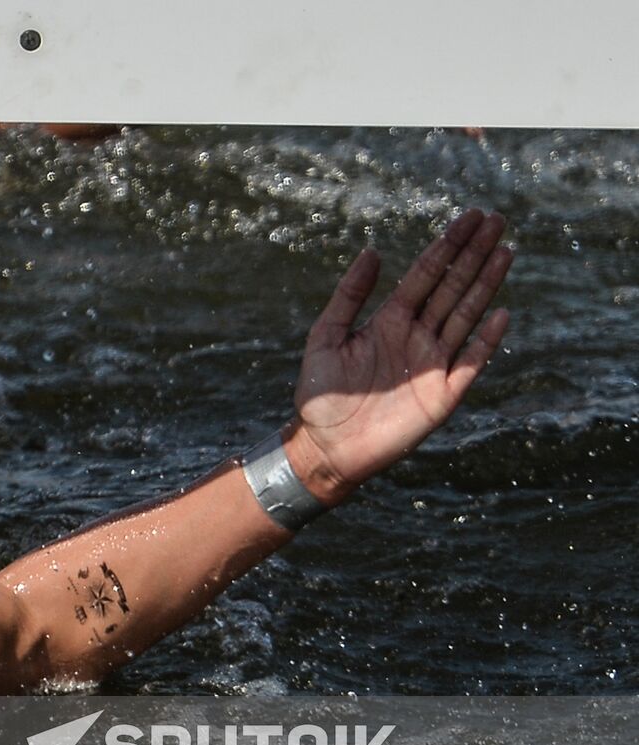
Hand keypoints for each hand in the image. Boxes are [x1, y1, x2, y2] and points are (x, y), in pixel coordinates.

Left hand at [284, 209, 512, 505]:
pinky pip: (470, 363)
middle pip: (452, 287)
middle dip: (474, 254)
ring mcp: (433, 364)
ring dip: (486, 285)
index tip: (469, 216)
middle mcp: (417, 337)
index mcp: (390, 320)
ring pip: (466, 315)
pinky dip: (486, 341)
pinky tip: (500, 314)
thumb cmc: (320, 393)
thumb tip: (373, 250)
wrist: (326, 446)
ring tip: (506, 251)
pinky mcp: (443, 395)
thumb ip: (349, 296)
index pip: (426, 274)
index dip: (447, 245)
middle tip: (497, 220)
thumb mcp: (326, 336)